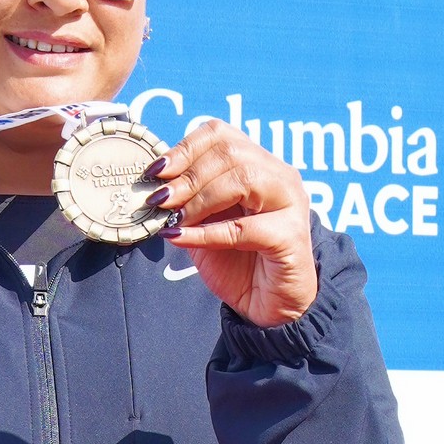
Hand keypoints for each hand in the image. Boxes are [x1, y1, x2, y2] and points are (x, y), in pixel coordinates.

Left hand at [153, 119, 318, 327]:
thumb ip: (187, 203)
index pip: (221, 135)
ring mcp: (290, 203)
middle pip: (231, 152)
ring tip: (174, 217)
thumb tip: (153, 187)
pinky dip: (207, 233)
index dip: (185, 148)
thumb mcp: (204, 227)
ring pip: (244, 179)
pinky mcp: (290, 236)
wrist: (267, 308)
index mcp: (259, 165)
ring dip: (200, 198)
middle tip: (160, 198)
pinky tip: (181, 238)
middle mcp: (279, 177)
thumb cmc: (239, 264)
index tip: (156, 171)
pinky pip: (244, 228)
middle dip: (188, 176)